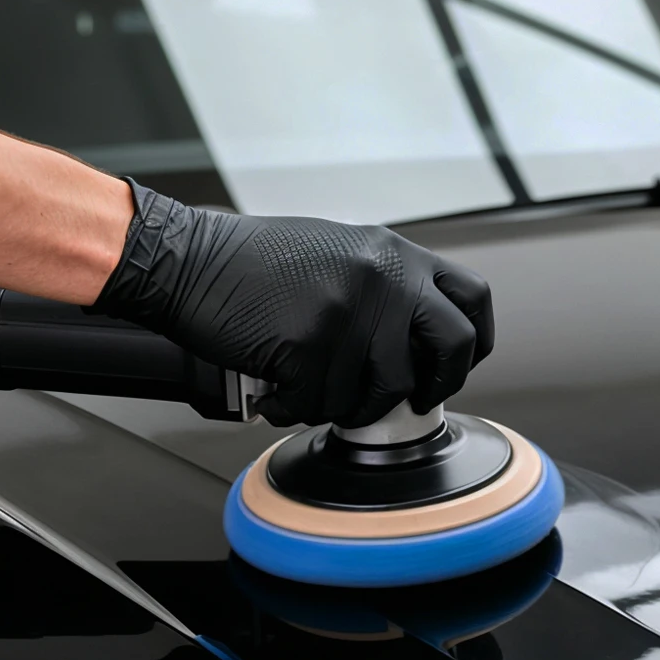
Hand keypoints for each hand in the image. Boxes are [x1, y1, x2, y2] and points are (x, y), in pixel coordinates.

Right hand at [92, 182, 492, 427]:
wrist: (187, 258)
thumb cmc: (250, 260)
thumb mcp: (339, 252)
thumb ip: (385, 287)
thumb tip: (413, 341)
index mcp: (394, 254)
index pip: (472, 300)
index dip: (470, 345)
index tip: (453, 365)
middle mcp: (383, 278)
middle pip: (450, 349)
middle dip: (430, 387)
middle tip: (403, 402)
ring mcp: (350, 312)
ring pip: (378, 393)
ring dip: (342, 403)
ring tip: (307, 386)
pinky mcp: (310, 345)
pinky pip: (320, 404)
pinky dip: (293, 408)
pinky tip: (275, 389)